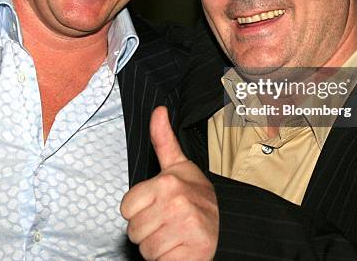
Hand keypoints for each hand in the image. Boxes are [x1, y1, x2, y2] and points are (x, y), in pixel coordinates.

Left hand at [121, 106, 217, 259]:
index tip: (157, 207)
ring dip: (158, 248)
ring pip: (146, 250)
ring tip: (175, 235)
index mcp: (167, 182)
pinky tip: (182, 249)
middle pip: (134, 231)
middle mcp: (175, 204)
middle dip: (148, 231)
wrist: (230, 224)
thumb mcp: (180, 166)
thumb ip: (163, 139)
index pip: (126, 208)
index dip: (139, 211)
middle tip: (168, 223)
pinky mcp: (192, 254)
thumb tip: (158, 111)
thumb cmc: (200, 196)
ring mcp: (185, 229)